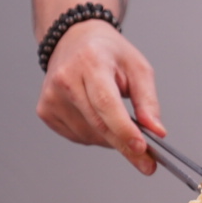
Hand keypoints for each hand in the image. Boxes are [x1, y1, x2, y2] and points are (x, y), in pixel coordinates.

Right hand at [36, 20, 164, 174]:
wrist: (75, 40)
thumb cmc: (109, 53)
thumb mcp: (138, 68)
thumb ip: (148, 101)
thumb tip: (156, 132)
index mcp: (90, 62)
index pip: (106, 103)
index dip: (124, 129)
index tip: (141, 148)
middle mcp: (65, 79)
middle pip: (98, 124)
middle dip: (125, 146)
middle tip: (147, 162)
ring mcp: (51, 96)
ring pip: (89, 136)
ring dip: (110, 138)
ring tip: (116, 117)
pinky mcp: (45, 110)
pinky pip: (77, 137)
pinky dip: (94, 136)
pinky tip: (97, 116)